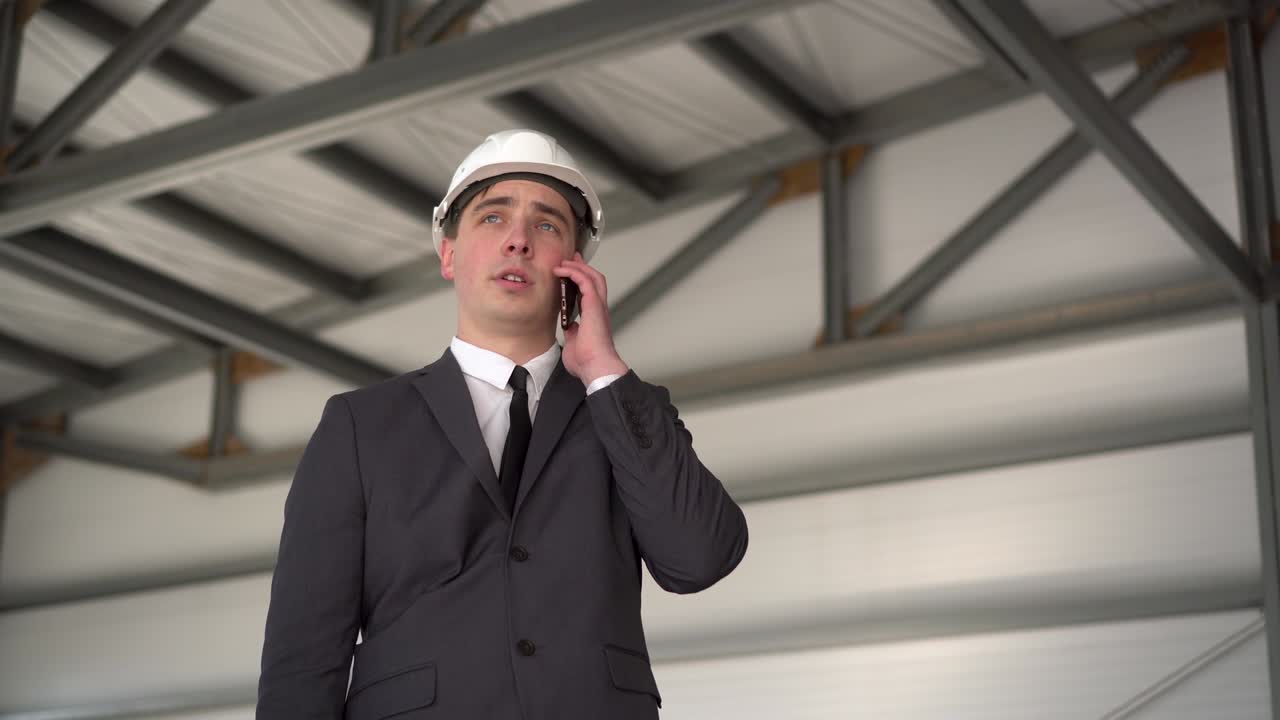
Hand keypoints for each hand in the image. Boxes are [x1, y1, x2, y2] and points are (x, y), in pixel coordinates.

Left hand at [553, 253, 627, 384]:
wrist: (595, 367)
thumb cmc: (587, 362)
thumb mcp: (575, 343)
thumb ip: (573, 334)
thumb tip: (570, 329)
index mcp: (595, 318)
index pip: (590, 293)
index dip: (582, 280)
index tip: (571, 272)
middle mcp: (599, 310)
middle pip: (595, 279)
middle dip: (582, 267)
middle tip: (571, 258)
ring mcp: (598, 306)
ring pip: (593, 277)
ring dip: (578, 267)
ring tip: (564, 262)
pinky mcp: (594, 305)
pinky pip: (585, 281)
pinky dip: (574, 272)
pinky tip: (562, 270)